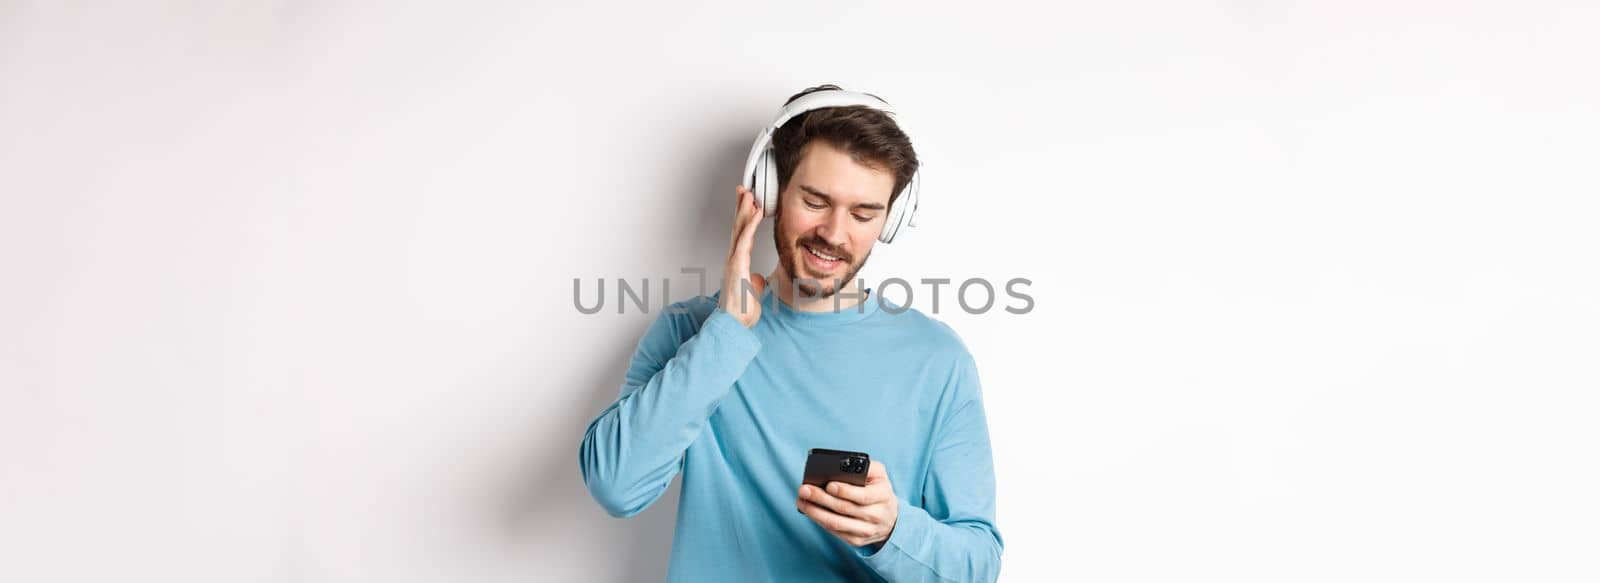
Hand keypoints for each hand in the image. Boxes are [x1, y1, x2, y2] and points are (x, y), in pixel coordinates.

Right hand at [719, 184, 765, 326]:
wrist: (734, 326)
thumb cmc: (741, 312)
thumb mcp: (752, 293)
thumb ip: (754, 282)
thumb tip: (758, 278)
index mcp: (737, 263)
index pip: (741, 235)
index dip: (744, 218)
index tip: (748, 203)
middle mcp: (733, 259)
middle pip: (737, 227)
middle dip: (740, 207)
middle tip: (743, 189)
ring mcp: (733, 261)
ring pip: (739, 230)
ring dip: (744, 210)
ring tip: (748, 193)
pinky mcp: (736, 265)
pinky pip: (744, 240)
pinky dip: (750, 225)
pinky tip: (755, 212)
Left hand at [796, 460, 898, 547]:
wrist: (890, 518)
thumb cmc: (878, 490)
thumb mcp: (879, 475)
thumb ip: (866, 466)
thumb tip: (841, 465)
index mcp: (883, 495)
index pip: (863, 496)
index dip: (845, 491)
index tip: (828, 485)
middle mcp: (877, 515)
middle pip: (845, 509)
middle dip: (822, 499)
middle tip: (804, 489)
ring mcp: (866, 530)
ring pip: (837, 523)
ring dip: (815, 512)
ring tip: (801, 501)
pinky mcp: (856, 540)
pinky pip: (835, 532)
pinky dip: (819, 521)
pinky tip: (809, 511)